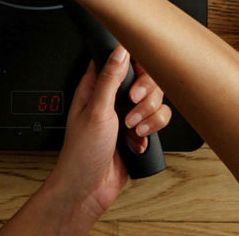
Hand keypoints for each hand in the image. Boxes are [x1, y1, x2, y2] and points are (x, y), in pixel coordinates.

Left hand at [45, 45, 171, 219]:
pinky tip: (137, 141)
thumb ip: (110, 79)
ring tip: (133, 129)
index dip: (134, 65)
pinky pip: (157, 121)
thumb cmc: (81, 152)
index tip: (135, 81)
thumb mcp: (96, 111)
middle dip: (146, 96)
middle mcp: (113, 97)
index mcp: (96, 86)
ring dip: (149, 116)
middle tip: (132, 108)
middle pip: (145, 79)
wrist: (88, 188)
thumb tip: (120, 50)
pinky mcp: (138, 131)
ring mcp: (127, 114)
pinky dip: (151, 131)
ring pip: (155, 101)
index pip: (121, 60)